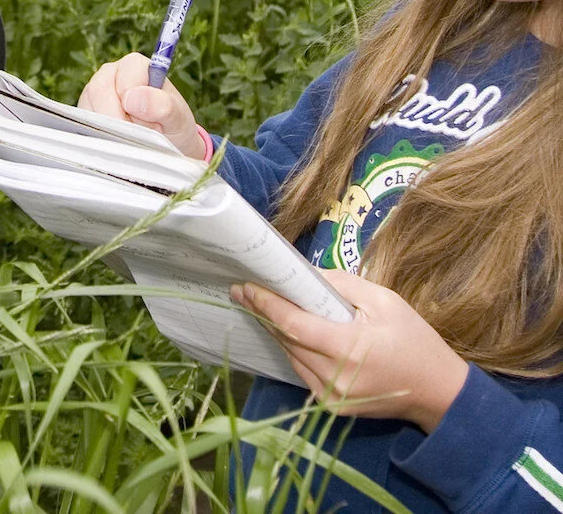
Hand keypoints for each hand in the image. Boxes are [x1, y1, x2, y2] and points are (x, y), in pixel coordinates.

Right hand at [77, 52, 205, 159]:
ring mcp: (94, 93)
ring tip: (131, 139)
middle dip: (118, 120)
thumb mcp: (177, 116)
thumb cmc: (173, 124)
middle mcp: (109, 74)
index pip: (123, 81)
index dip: (133, 106)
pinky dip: (99, 138)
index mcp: (133, 66)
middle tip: (137, 136)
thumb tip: (132, 98)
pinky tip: (117, 142)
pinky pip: (82, 124)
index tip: (148, 123)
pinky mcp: (84, 112)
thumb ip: (162, 104)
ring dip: (109, 131)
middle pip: (99, 91)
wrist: (167, 144)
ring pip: (88, 109)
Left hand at [232, 270, 469, 432]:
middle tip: (243, 289)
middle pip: (287, 340)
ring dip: (276, 331)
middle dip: (264, 313)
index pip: (293, 326)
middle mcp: (334, 379)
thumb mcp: (383, 301)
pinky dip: (292, 348)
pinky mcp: (331, 406)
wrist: (439, 392)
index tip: (245, 286)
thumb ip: (340, 285)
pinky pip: (302, 370)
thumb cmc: (414, 340)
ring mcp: (331, 397)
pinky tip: (285, 330)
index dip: (266, 305)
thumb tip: (304, 274)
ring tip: (259, 304)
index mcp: (348, 351)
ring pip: (291, 356)